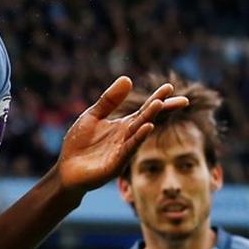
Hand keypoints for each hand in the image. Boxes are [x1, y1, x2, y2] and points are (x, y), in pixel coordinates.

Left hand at [56, 77, 188, 193]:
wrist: (66, 169)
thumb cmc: (79, 144)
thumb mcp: (92, 116)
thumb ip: (109, 100)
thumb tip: (128, 79)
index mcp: (123, 125)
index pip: (144, 110)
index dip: (157, 99)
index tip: (170, 87)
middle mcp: (127, 136)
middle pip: (148, 119)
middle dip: (163, 109)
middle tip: (183, 99)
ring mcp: (123, 150)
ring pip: (139, 131)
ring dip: (150, 118)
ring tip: (159, 104)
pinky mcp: (116, 164)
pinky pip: (129, 148)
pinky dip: (139, 137)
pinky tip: (148, 126)